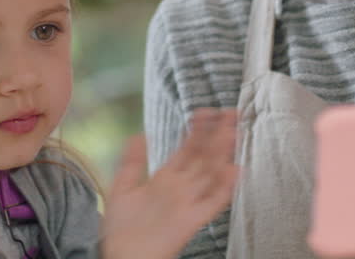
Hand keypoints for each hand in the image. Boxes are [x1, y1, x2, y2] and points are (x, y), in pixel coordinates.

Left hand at [101, 108, 237, 258]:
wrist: (122, 258)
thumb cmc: (121, 229)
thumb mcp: (122, 188)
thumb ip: (132, 161)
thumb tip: (140, 134)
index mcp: (166, 178)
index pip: (187, 149)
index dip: (198, 130)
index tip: (207, 112)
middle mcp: (181, 188)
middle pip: (203, 157)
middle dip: (217, 135)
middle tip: (230, 113)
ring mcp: (188, 203)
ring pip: (210, 174)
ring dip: (222, 154)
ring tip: (233, 132)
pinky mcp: (192, 221)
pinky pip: (212, 202)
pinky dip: (224, 188)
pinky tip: (234, 171)